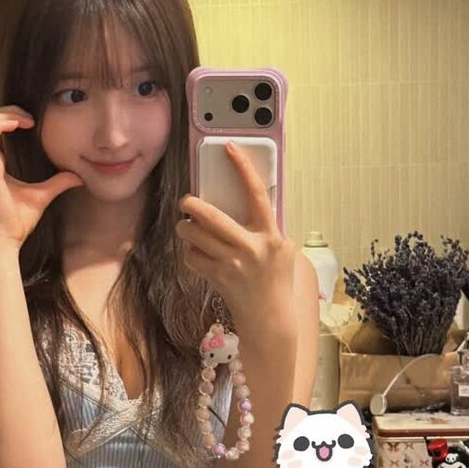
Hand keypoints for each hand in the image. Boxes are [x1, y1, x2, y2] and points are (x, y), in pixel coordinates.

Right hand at [0, 106, 83, 249]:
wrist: (7, 238)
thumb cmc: (19, 221)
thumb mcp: (44, 195)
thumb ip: (59, 183)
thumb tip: (78, 177)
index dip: (9, 118)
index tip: (31, 121)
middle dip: (7, 111)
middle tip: (29, 116)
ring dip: (5, 114)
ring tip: (26, 119)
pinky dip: (1, 124)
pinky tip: (19, 125)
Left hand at [175, 141, 296, 332]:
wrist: (270, 319)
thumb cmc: (277, 281)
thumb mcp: (282, 250)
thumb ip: (265, 227)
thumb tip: (245, 202)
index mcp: (270, 235)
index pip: (256, 193)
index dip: (242, 167)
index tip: (230, 149)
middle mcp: (250, 247)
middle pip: (210, 216)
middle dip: (191, 204)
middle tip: (186, 201)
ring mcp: (231, 264)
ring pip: (194, 236)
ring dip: (186, 229)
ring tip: (189, 228)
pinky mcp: (216, 278)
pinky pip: (192, 257)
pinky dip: (191, 253)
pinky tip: (198, 254)